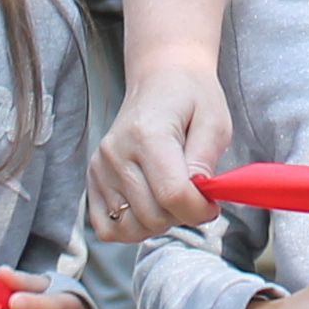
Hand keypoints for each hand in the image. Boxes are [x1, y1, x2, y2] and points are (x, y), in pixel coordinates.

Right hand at [90, 60, 233, 245]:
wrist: (161, 80)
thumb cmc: (191, 99)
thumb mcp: (214, 122)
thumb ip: (206, 161)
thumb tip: (198, 197)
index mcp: (147, 135)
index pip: (172, 194)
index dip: (199, 209)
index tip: (211, 203)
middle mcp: (117, 153)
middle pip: (152, 215)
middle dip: (181, 216)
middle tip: (193, 197)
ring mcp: (101, 167)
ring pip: (130, 227)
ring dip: (157, 224)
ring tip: (170, 200)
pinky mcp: (94, 178)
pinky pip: (106, 228)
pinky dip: (131, 228)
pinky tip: (149, 208)